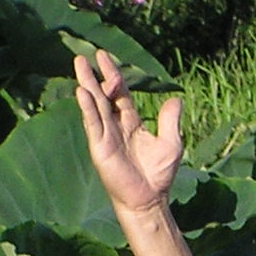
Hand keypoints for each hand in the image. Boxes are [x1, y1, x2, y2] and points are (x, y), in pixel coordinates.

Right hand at [73, 49, 182, 220]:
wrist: (149, 199)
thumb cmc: (158, 174)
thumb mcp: (171, 143)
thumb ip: (169, 121)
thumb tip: (176, 99)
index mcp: (131, 123)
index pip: (120, 94)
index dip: (114, 76)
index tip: (105, 57)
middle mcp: (115, 126)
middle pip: (103, 95)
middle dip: (95, 75)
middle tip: (86, 55)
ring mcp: (105, 135)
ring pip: (95, 105)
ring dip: (87, 84)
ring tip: (79, 65)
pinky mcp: (100, 146)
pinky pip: (93, 123)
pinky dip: (87, 107)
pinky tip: (82, 92)